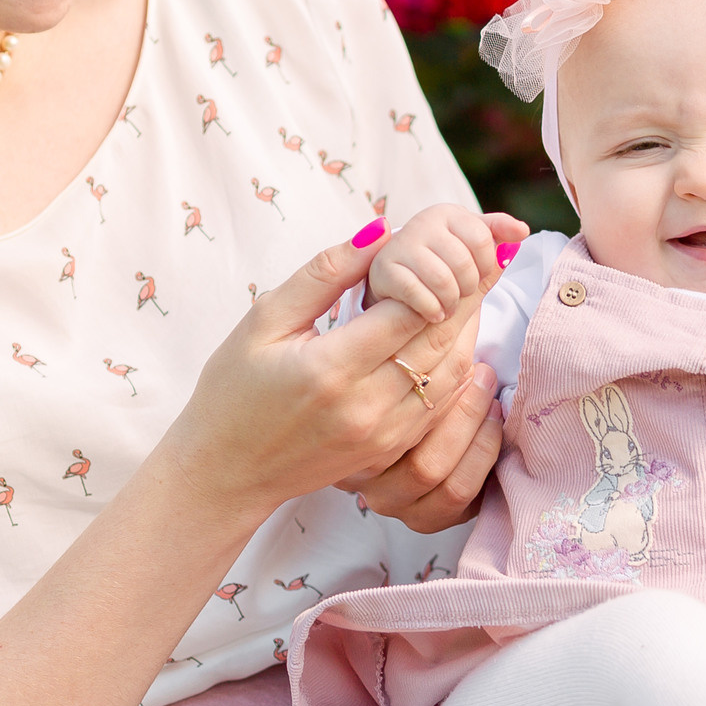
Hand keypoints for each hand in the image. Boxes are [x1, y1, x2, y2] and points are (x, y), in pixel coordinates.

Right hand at [148, 219, 511, 529]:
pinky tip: (453, 342)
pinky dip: (455, 370)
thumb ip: (323, 274)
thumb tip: (380, 232)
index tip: (446, 248)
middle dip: (462, 296)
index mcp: (330, 367)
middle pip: (438, 339)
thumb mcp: (264, 321)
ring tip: (471, 295)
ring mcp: (382, 436)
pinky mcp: (389, 453)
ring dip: (465, 332)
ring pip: (449, 375)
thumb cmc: (234, 391)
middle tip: (479, 262)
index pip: (409, 309)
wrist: (226, 473)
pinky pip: (441, 407)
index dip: (437, 274)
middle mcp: (365, 406)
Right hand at [365, 204, 526, 321]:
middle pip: (464, 262)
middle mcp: (423, 222)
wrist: (395, 275)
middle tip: (462, 295)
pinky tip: (433, 313)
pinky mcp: (384, 269)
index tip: (479, 274)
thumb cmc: (441, 259)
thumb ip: (497, 234)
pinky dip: (432, 310)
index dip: (486, 264)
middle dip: (468, 287)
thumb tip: (522, 231)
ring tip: (449, 307)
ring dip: (451, 302)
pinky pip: (418, 294)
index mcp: (449, 213)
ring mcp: (401, 245)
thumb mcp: (470, 243)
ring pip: (442, 280)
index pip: (484, 239)